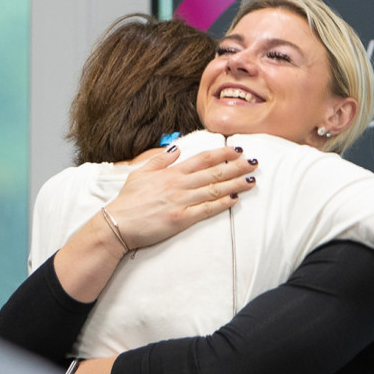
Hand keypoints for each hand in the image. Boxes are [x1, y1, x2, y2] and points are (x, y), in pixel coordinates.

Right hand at [104, 145, 257, 249]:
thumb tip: (176, 149)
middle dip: (236, 167)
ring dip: (235, 183)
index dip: (222, 154)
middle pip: (214, 173)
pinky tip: (235, 199)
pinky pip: (206, 210)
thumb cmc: (127, 201)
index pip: (202, 159)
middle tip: (255, 163)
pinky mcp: (181, 219)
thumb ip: (160, 160)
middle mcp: (179, 184)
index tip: (238, 150)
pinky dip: (222, 204)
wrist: (117, 224)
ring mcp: (181, 202)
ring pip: (214, 189)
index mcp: (171, 173)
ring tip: (251, 180)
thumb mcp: (140, 173)